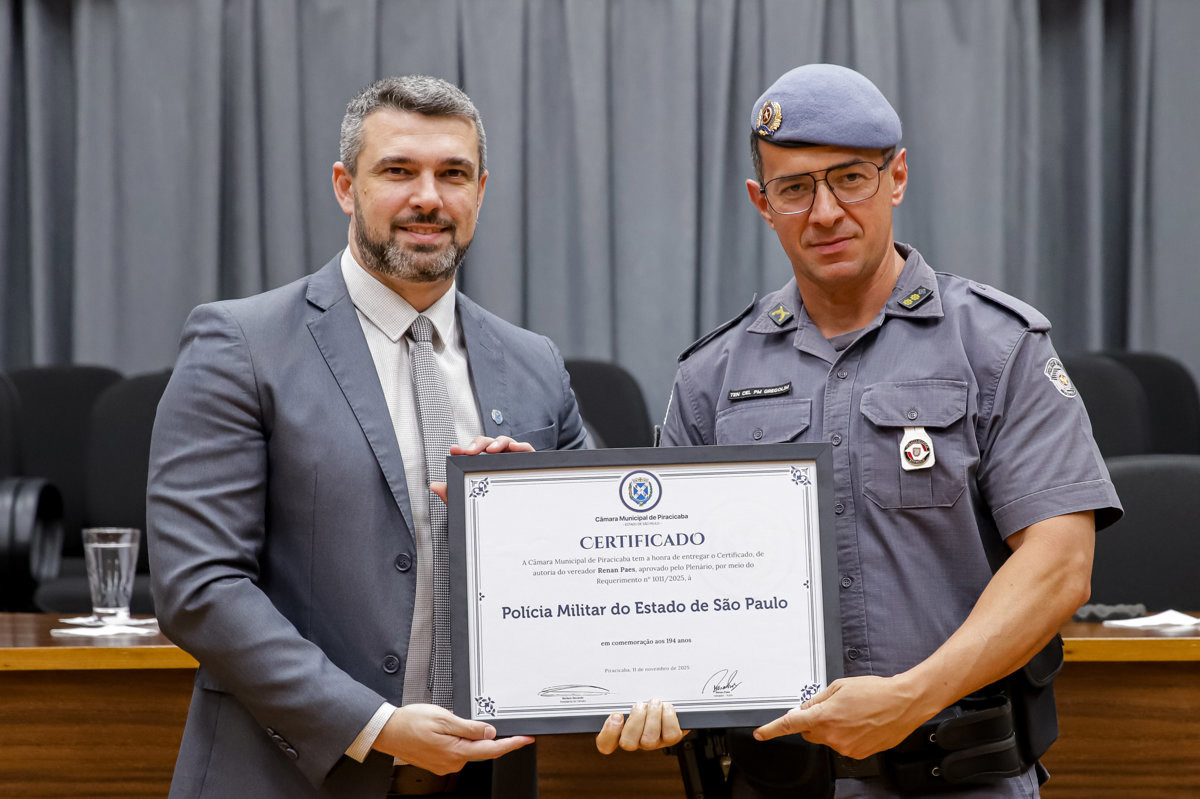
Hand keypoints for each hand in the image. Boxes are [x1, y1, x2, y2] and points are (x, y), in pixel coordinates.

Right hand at [374, 704, 532, 774]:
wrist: (388, 731)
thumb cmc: (411, 723)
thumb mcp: (445, 718)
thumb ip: (470, 727)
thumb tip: (490, 732)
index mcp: (456, 752)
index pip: (492, 749)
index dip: (512, 743)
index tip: (526, 739)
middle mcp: (452, 763)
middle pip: (481, 749)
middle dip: (484, 734)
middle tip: (472, 719)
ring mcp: (445, 765)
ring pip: (467, 749)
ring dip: (467, 735)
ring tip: (447, 720)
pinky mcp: (438, 763)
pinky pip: (456, 750)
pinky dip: (457, 739)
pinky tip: (445, 730)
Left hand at [431, 436, 534, 502]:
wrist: (518, 522)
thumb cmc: (495, 509)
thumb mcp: (471, 502)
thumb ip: (453, 494)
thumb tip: (434, 486)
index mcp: (483, 465)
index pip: (472, 452)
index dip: (463, 449)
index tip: (454, 450)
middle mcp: (497, 460)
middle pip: (488, 444)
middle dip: (478, 444)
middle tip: (470, 451)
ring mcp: (513, 460)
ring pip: (506, 442)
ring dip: (497, 442)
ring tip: (491, 450)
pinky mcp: (529, 463)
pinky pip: (528, 449)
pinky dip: (521, 445)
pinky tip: (515, 448)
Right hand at [595, 699, 686, 753]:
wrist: (671, 699)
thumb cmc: (645, 696)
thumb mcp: (630, 695)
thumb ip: (621, 697)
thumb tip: (613, 687)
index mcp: (620, 730)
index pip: (605, 744)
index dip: (609, 733)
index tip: (616, 715)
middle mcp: (636, 740)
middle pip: (628, 743)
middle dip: (635, 720)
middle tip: (640, 704)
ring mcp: (653, 741)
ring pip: (649, 739)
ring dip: (652, 716)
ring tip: (654, 702)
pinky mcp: (671, 738)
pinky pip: (670, 734)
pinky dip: (668, 717)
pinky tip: (666, 706)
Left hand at [753, 676, 926, 759]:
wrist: (903, 703)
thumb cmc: (875, 691)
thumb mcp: (840, 686)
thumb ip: (817, 699)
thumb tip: (804, 709)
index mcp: (824, 716)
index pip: (790, 724)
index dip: (772, 729)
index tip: (760, 733)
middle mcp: (833, 735)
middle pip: (810, 732)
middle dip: (815, 721)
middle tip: (834, 709)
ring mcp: (845, 747)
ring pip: (827, 739)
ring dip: (833, 728)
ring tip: (854, 714)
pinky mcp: (858, 754)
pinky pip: (843, 745)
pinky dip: (847, 735)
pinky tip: (861, 724)